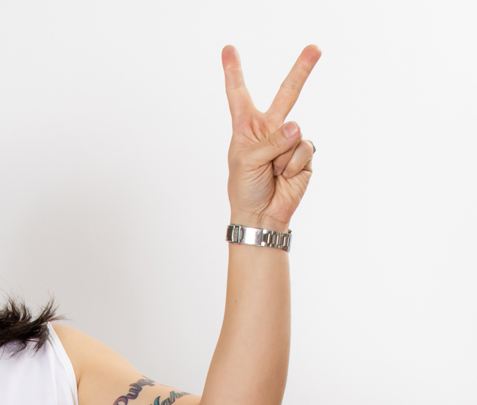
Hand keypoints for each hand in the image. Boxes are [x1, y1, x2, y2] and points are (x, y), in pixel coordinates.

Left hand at [222, 44, 320, 231]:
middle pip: (287, 93)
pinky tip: (285, 176)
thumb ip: (270, 141)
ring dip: (281, 157)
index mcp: (246, 127)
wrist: (261, 216)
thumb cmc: (246, 189)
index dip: (234, 72)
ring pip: (294, 133)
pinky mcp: (304, 154)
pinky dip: (293, 165)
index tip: (228, 49)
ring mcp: (289, 140)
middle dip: (302, 70)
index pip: (239, 94)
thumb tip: (296, 129)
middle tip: (315, 48)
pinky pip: (303, 150)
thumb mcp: (248, 161)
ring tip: (272, 173)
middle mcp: (269, 129)